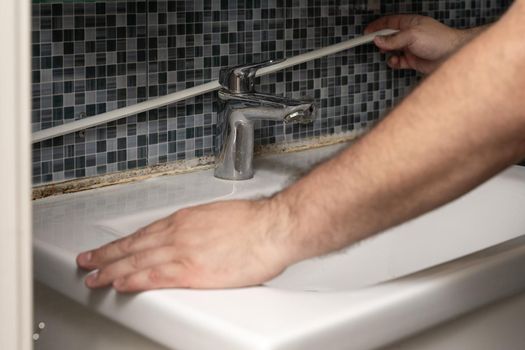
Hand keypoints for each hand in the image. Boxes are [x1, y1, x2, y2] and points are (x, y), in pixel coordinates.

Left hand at [76, 199, 294, 291]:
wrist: (272, 228)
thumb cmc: (255, 222)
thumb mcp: (220, 217)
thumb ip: (201, 228)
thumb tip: (197, 238)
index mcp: (186, 220)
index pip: (145, 233)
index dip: (124, 242)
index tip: (111, 248)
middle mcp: (179, 233)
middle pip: (134, 246)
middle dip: (107, 254)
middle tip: (88, 261)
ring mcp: (183, 251)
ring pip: (138, 261)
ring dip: (112, 269)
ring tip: (94, 276)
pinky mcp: (192, 271)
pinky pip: (155, 276)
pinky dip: (134, 280)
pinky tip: (120, 284)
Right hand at [365, 15, 464, 73]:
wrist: (452, 56)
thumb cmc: (438, 40)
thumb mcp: (412, 35)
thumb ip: (393, 39)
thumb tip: (378, 40)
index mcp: (410, 23)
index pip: (389, 22)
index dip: (377, 26)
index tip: (366, 32)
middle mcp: (410, 35)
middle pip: (389, 36)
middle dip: (381, 41)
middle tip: (374, 45)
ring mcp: (411, 48)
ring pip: (392, 50)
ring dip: (387, 52)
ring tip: (386, 53)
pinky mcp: (413, 61)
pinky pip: (398, 62)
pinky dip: (394, 63)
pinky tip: (395, 61)